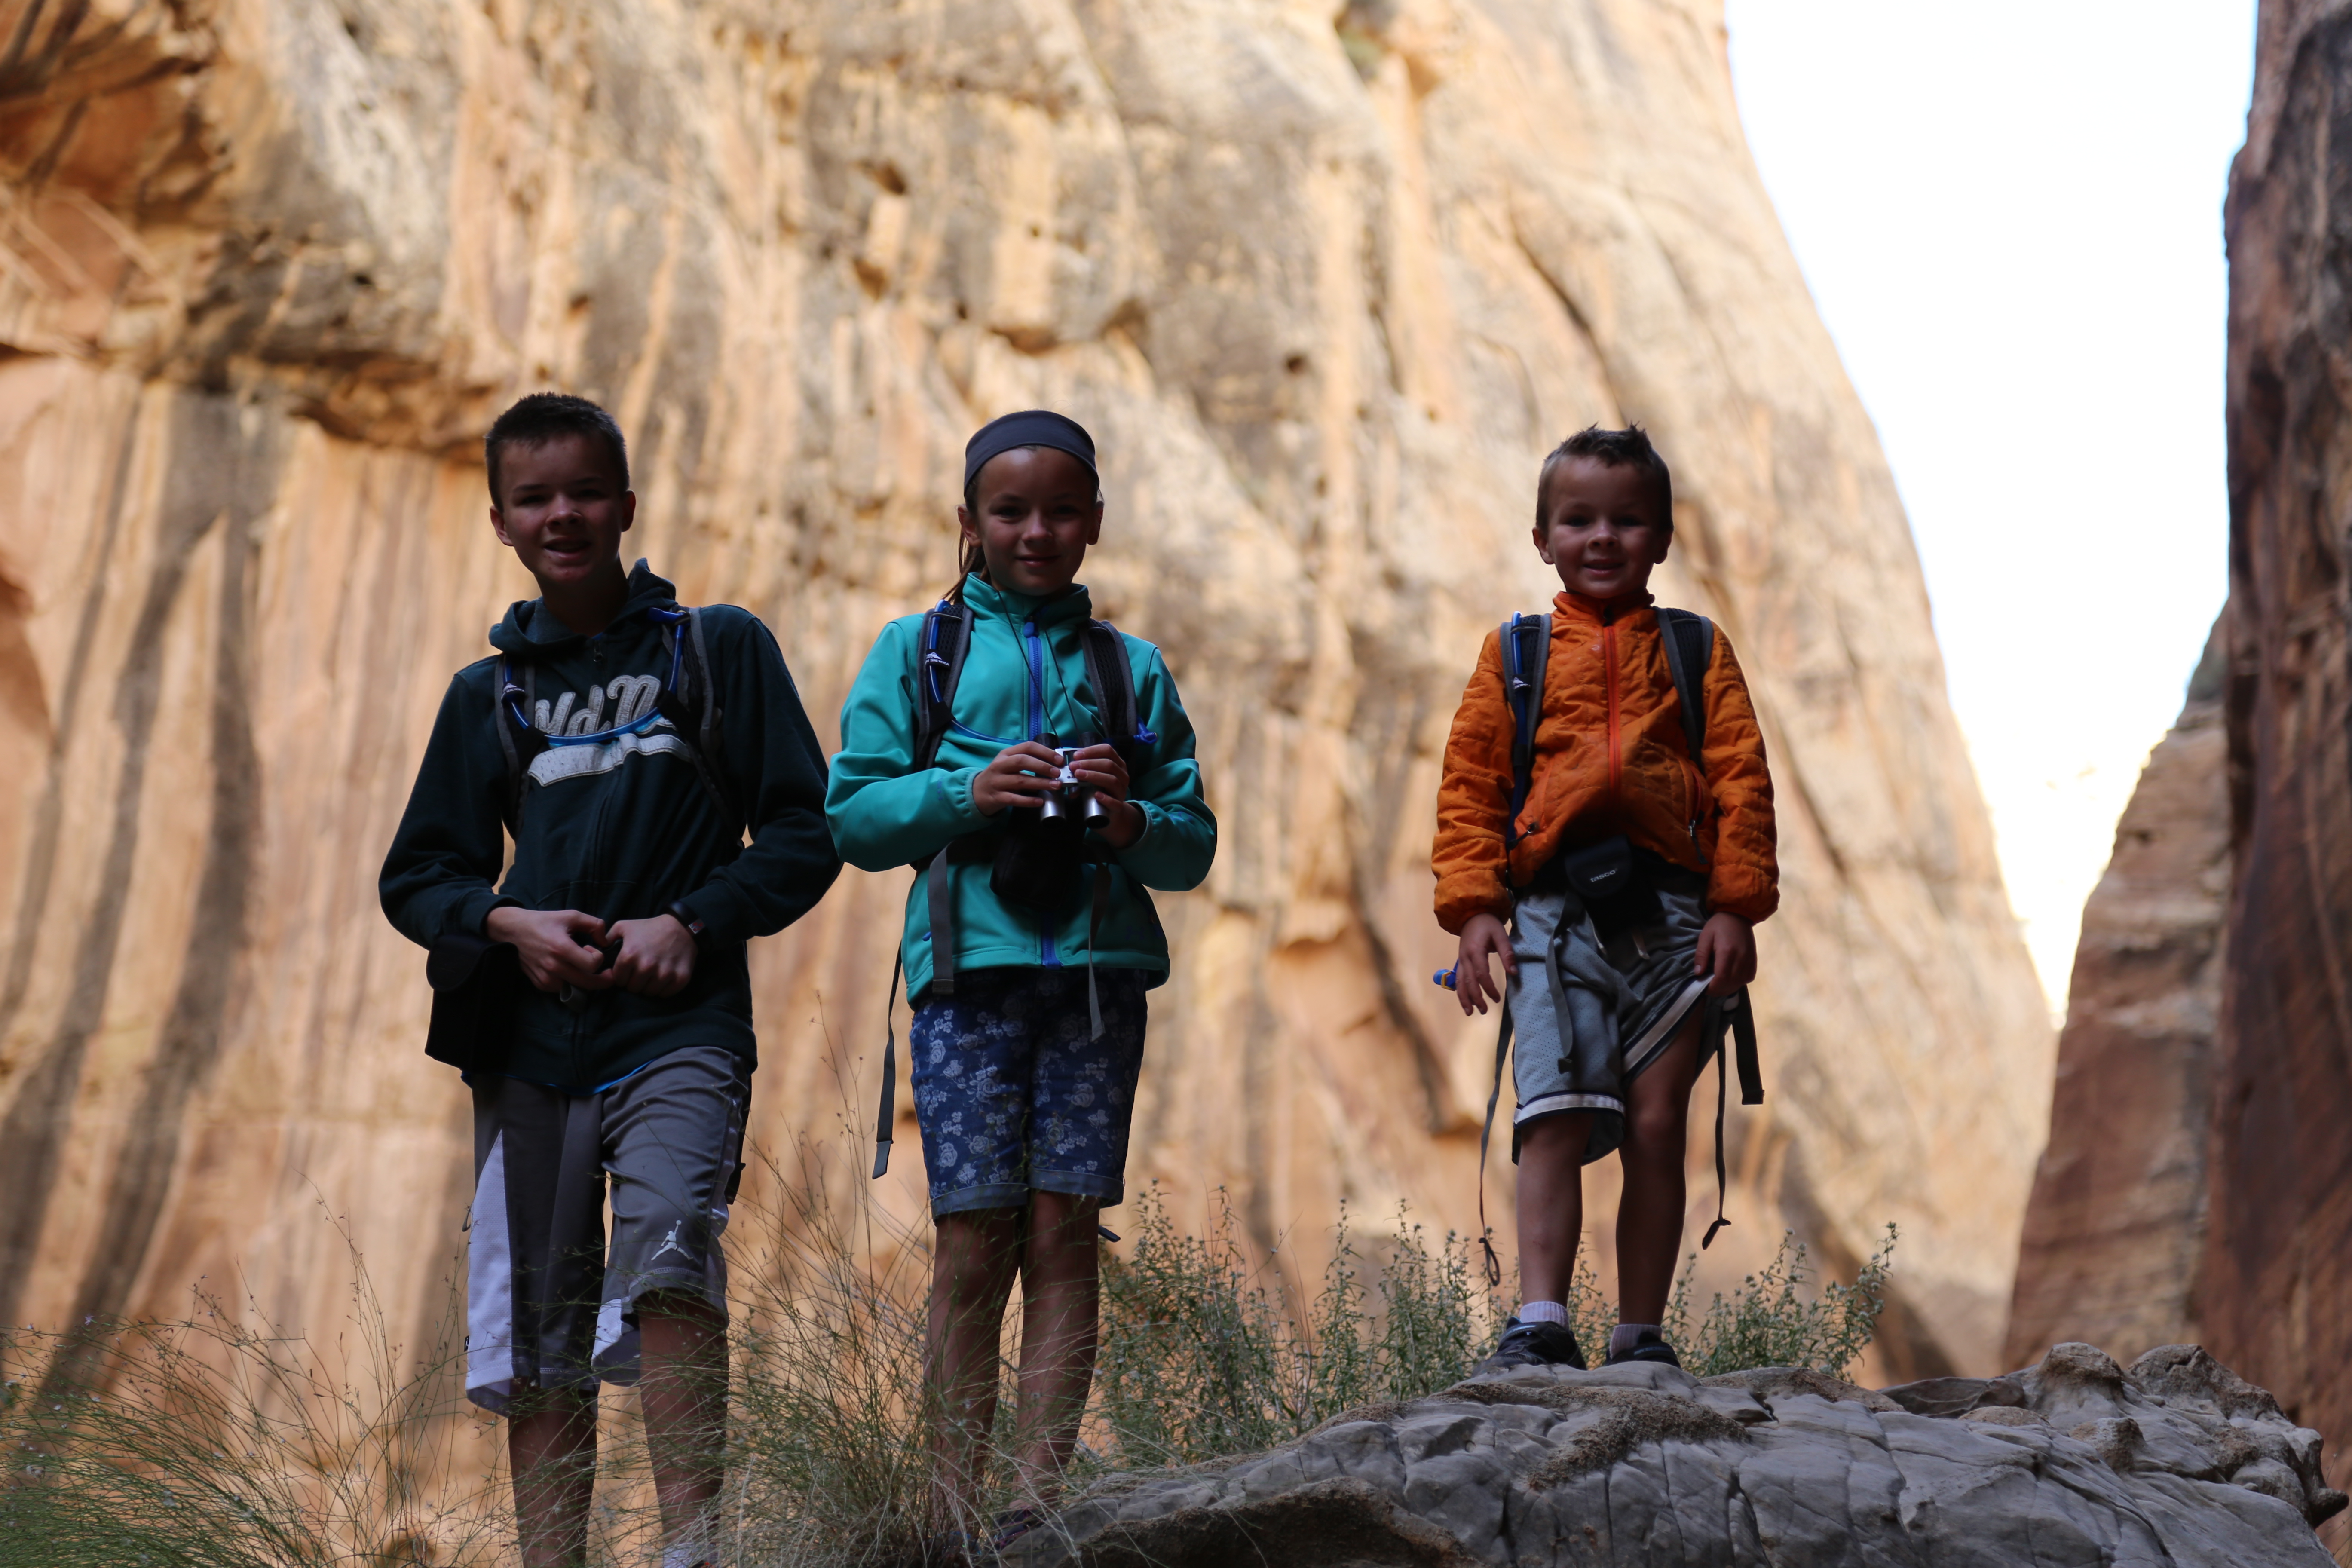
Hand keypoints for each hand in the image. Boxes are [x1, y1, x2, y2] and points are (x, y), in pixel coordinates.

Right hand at [484, 906, 612, 993]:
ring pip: (576, 989)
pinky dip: (570, 984)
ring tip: (584, 969)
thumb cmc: (545, 922)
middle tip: (608, 975)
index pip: (591, 965)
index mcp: (561, 948)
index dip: (598, 958)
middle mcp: (553, 966)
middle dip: (602, 980)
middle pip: (587, 983)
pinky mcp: (540, 984)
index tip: (593, 950)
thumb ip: (594, 924)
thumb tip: (605, 942)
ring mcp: (545, 978)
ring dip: (585, 982)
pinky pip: (563, 990)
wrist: (514, 931)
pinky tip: (570, 971)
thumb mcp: (571, 916)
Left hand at [607, 915, 697, 997]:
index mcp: (629, 955)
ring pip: (649, 993)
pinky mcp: (680, 978)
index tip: (629, 970)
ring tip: (652, 974)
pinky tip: (664, 977)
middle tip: (642, 971)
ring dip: (649, 986)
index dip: (622, 975)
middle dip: (635, 981)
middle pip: (633, 988)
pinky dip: (664, 989)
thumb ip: (607, 938)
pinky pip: (665, 994)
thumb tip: (596, 951)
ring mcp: (664, 974)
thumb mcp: (624, 926)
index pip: (618, 980)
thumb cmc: (650, 927)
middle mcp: (646, 967)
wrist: (681, 926)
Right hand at [972, 742, 1068, 814]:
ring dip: (1040, 783)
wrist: (976, 793)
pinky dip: (1028, 801)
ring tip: (1055, 786)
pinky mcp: (996, 797)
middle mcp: (1000, 766)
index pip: (1027, 747)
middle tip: (1057, 773)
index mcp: (1006, 754)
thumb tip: (1054, 765)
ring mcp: (997, 782)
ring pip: (1020, 780)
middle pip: (1022, 761)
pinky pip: (1014, 799)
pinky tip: (1040, 801)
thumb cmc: (999, 777)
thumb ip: (1027, 762)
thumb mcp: (1008, 764)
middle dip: (1042, 766)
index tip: (1059, 760)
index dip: (1045, 752)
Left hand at [1067, 743, 1145, 848]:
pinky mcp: (1118, 807)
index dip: (1091, 751)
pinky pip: (1115, 802)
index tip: (1076, 755)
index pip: (1107, 750)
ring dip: (1094, 776)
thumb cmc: (1099, 790)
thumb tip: (1067, 769)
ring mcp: (1121, 791)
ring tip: (1078, 775)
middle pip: (1109, 764)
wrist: (1110, 814)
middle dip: (1089, 763)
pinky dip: (1105, 798)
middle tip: (1073, 766)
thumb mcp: (1092, 778)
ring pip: (1112, 780)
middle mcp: (1122, 776)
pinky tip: (1095, 794)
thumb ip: (1082, 772)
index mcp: (1117, 764)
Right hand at [1452, 912, 1514, 1015]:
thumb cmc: (1488, 924)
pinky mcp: (1460, 961)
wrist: (1471, 914)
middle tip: (1484, 1011)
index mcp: (1475, 951)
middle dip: (1476, 998)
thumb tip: (1513, 973)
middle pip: (1469, 982)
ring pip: (1459, 982)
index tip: (1497, 998)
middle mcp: (1465, 957)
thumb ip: (1507, 953)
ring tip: (1470, 1012)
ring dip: (1464, 998)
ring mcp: (1460, 960)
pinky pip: (1458, 979)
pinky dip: (1460, 991)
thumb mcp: (1500, 934)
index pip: (1482, 974)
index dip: (1489, 988)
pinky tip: (1465, 1001)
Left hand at [1693, 912, 1755, 996]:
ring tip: (1718, 985)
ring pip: (1739, 983)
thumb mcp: (1705, 937)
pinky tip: (1730, 979)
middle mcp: (1740, 959)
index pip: (1721, 979)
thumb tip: (1698, 973)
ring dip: (1728, 988)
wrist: (1738, 914)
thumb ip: (1701, 955)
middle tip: (1708, 988)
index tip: (1703, 988)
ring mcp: (1749, 960)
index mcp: (1727, 952)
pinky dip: (1738, 982)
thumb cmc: (1719, 925)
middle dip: (1718, 990)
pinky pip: (1748, 978)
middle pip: (1730, 984)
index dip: (1712, 988)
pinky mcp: (1754, 960)